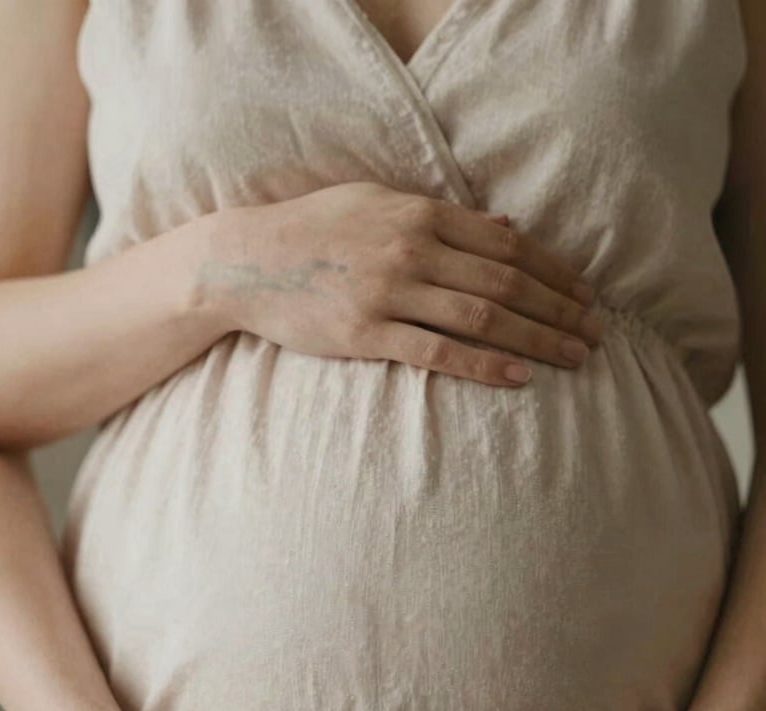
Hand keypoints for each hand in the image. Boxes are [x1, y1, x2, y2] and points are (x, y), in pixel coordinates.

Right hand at [199, 180, 601, 385]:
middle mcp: (412, 249)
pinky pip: (438, 352)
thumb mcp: (378, 202)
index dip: (555, 272)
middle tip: (596, 334)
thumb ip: (443, 214)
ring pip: (482, 317)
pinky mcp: (366, 333)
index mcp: (420, 212)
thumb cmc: (314, 229)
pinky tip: (520, 377)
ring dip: (537, 339)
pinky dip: (484, 364)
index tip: (586, 296)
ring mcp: (389, 292)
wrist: (245, 261)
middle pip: (506, 283)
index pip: (507, 244)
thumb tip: (506, 225)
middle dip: (560, 310)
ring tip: (575, 358)